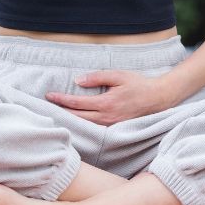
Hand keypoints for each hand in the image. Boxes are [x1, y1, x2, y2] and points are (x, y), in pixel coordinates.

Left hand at [45, 69, 171, 124]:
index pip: (77, 103)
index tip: (49, 96)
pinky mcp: (114, 129)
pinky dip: (82, 125)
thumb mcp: (118, 75)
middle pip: (77, 117)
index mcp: (106, 103)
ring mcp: (110, 126)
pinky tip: (74, 122)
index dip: (61, 100)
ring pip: (84, 125)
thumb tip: (78, 81)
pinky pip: (94, 129)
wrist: (158, 98)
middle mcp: (106, 118)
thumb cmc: (138, 84)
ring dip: (70, 120)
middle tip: (46, 106)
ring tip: (56, 115)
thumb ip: (97, 77)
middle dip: (61, 112)